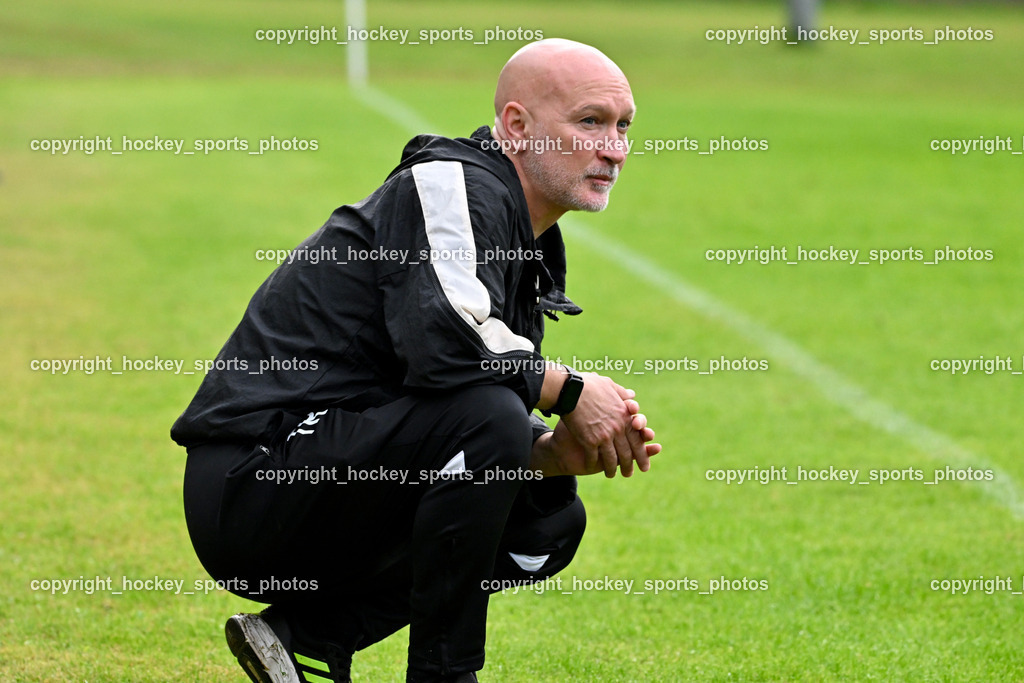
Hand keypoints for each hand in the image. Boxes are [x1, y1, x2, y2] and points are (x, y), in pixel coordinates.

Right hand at [533, 389, 660, 477]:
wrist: (570, 389)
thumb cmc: (588, 384)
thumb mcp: (609, 385)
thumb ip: (621, 393)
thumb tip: (631, 395)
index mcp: (624, 416)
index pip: (636, 438)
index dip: (642, 453)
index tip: (644, 463)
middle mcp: (617, 428)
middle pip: (627, 452)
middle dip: (629, 465)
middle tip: (630, 474)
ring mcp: (604, 435)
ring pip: (612, 458)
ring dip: (612, 469)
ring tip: (611, 475)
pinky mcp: (589, 440)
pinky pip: (594, 457)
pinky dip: (593, 464)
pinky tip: (592, 468)